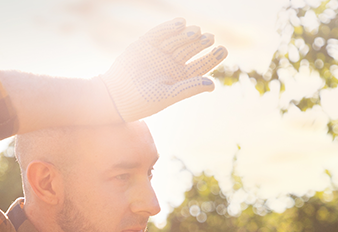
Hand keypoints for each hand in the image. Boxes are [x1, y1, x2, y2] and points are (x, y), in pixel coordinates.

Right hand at [100, 18, 227, 121]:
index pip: (200, 66)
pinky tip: (181, 24)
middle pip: (191, 49)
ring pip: (178, 40)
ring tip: (196, 33)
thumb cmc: (141, 101)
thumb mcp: (167, 96)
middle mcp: (171, 63)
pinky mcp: (145, 44)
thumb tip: (213, 85)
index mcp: (180, 78)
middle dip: (201, 43)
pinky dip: (170, 27)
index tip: (223, 49)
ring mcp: (159, 52)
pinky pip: (160, 33)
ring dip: (188, 35)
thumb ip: (189, 88)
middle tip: (209, 38)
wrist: (114, 96)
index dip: (212, 57)